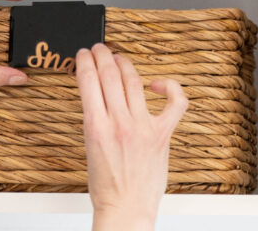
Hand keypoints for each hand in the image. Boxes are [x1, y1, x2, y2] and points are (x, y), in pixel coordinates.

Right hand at [76, 44, 187, 230]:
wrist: (125, 208)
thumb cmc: (106, 183)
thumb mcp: (89, 144)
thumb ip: (95, 118)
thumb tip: (96, 95)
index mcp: (95, 126)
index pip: (89, 79)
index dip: (85, 60)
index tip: (83, 54)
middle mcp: (120, 123)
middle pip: (110, 74)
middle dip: (102, 55)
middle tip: (98, 49)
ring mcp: (143, 127)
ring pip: (134, 81)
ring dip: (124, 63)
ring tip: (118, 58)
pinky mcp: (162, 135)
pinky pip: (175, 103)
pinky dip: (169, 87)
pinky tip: (157, 84)